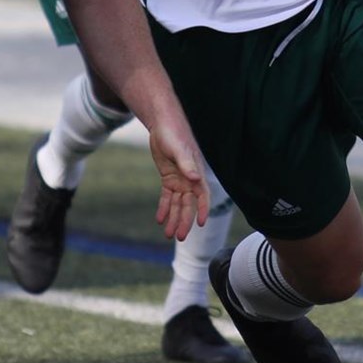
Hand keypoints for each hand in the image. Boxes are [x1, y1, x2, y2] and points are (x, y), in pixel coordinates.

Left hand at [148, 123, 209, 241]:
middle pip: (188, 205)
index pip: (202, 196)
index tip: (200, 223)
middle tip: (179, 237)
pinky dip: (164, 208)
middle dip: (184, 221)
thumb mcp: (179, 148)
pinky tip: (160, 220)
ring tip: (168, 234)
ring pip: (178, 204)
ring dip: (174, 218)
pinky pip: (167, 197)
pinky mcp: (169, 178)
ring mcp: (179, 180)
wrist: (163, 125)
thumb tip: (196, 178)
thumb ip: (187, 163)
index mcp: (196, 173)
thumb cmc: (174, 134)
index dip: (202, 210)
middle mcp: (190, 180)